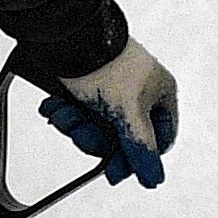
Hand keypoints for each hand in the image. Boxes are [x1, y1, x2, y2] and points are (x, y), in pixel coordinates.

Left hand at [41, 36, 178, 188]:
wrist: (67, 38)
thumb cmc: (105, 66)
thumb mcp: (127, 115)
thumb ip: (140, 149)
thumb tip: (153, 179)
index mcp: (160, 94)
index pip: (158, 140)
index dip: (135, 158)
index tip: (114, 170)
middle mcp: (140, 92)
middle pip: (121, 138)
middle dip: (94, 137)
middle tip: (82, 133)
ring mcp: (113, 89)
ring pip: (96, 127)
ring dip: (76, 125)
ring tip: (66, 114)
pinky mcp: (88, 87)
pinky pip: (79, 113)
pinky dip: (65, 113)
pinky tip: (56, 107)